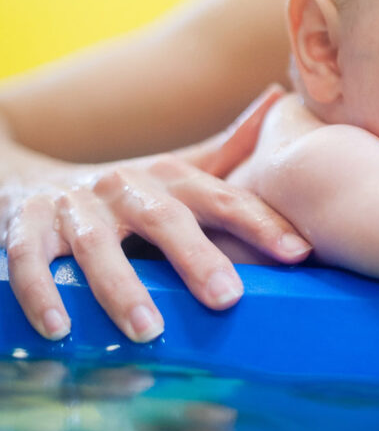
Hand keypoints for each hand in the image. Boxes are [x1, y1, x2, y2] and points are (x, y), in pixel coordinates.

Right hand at [2, 85, 311, 341]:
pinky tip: (60, 328)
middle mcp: (124, 187)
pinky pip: (29, 260)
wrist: (25, 174)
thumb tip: (279, 100)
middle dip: (198, 257)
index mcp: (167, 177)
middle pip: (165, 219)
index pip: (223, 199)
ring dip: (122, 288)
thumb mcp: (175, 168)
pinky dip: (41, 292)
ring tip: (150, 330)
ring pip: (97, 245)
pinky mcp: (23, 226)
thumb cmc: (124, 190)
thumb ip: (228, 149)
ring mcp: (73, 206)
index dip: (262, 223)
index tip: (299, 253)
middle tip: (228, 298)